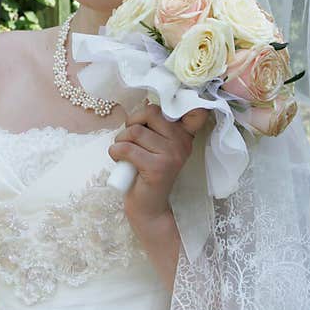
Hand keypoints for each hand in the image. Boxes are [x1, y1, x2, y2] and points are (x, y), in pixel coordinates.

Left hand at [108, 104, 209, 221]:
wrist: (148, 207)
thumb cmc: (145, 172)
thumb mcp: (153, 145)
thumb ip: (154, 125)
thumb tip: (145, 101)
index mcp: (184, 134)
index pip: (193, 110)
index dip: (178, 101)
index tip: (163, 105)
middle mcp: (183, 142)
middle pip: (150, 112)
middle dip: (131, 123)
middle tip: (129, 140)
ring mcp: (173, 155)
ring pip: (135, 131)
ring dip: (120, 141)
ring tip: (124, 154)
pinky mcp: (158, 167)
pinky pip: (127, 148)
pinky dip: (116, 152)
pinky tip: (119, 160)